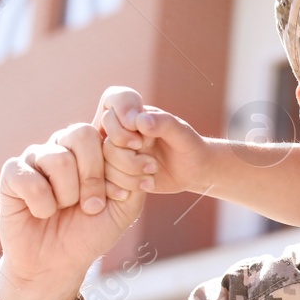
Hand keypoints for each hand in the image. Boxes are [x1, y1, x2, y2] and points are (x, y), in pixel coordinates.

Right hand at [0, 122, 145, 299]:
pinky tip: (41, 213)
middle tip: (92, 206)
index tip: (122, 191)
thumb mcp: (125, 207)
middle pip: (83, 134)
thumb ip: (134, 175)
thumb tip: (138, 144)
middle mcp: (63, 145)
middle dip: (94, 177)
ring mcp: (35, 157)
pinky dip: (42, 205)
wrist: (58, 263)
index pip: (110, 128)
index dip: (121, 157)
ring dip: (68, 195)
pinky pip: (30, 180)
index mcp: (93, 148)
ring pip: (59, 159)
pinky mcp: (12, 174)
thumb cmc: (91, 231)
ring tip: (64, 209)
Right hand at [94, 86, 208, 195]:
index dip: (121, 130)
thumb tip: (139, 120)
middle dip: (128, 158)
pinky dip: (126, 186)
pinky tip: (147, 185)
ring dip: (130, 174)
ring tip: (153, 173)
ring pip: (105, 164)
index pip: (110, 112)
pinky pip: (108, 181)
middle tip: (152, 164)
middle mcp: (122, 132)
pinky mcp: (119, 173)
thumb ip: (164, 124)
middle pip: (106, 143)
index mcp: (134, 115)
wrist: (194, 170)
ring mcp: (118, 153)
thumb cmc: (190, 146)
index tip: (141, 142)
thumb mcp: (182, 134)